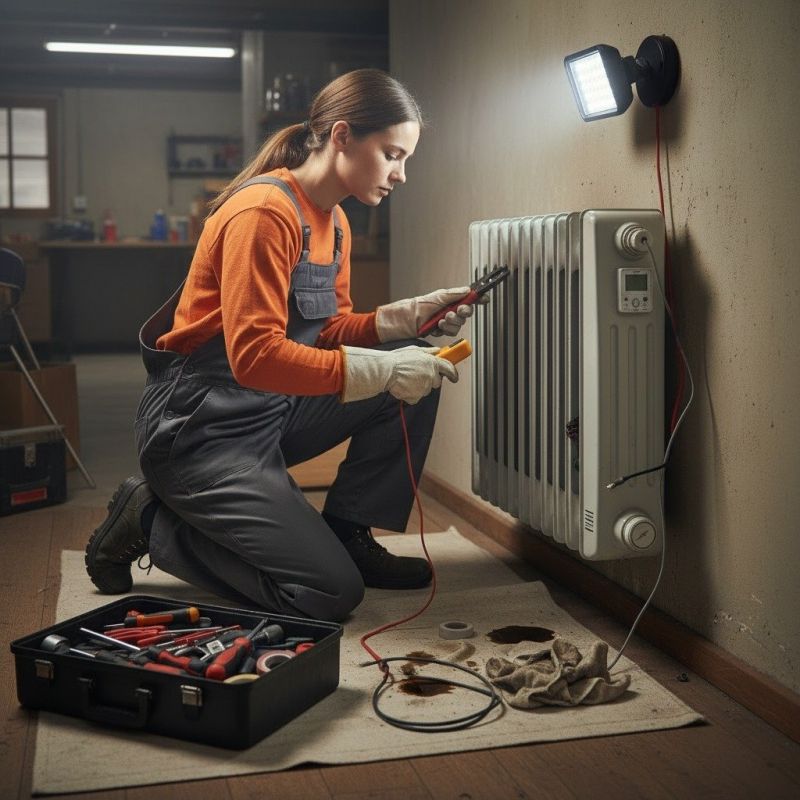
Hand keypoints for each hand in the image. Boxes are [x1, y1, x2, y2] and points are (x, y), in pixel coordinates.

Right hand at [340, 345, 458, 403]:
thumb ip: (428, 352)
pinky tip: (402, 386)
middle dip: (430, 379)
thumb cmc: (397, 359)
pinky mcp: (416, 396)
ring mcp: (424, 387)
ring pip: (425, 390)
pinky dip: (410, 394)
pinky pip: (416, 397)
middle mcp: (431, 375)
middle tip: (418, 375)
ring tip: (406, 379)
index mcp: (432, 362)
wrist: (385, 371)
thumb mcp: (414, 350)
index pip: (449, 368)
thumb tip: (438, 351)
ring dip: (418, 386)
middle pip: (436, 382)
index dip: (452, 373)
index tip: (454, 377)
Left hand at [375, 286, 489, 341]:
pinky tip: (434, 328)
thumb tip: (467, 289)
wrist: (400, 323)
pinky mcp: (439, 331)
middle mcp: (447, 309)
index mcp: (448, 299)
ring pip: (458, 324)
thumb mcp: (434, 298)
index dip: (477, 299)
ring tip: (439, 321)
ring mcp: (443, 321)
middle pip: (465, 312)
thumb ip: (452, 294)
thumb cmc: (413, 308)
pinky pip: (449, 333)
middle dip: (461, 313)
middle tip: (454, 311)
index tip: (484, 299)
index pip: (467, 297)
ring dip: (450, 323)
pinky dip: (443, 330)